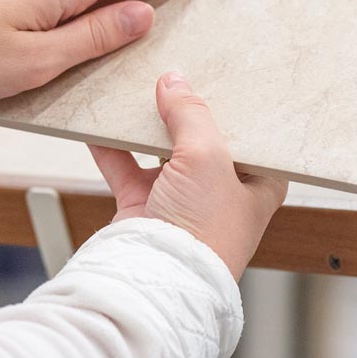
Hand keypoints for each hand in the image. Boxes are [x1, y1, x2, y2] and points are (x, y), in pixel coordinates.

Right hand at [88, 72, 286, 278]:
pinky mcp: (143, 209)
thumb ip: (191, 113)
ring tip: (135, 94)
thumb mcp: (208, 156)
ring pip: (160, 152)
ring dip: (145, 127)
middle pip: (202, 140)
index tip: (218, 80)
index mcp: (256, 185)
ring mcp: (179, 201)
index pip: (251, 138)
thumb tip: (174, 82)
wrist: (155, 279)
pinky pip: (125, 167)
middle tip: (171, 78)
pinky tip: (100, 123)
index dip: (236, 111)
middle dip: (184, 112)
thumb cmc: (202, 231)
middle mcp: (219, 193)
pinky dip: (111, 146)